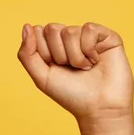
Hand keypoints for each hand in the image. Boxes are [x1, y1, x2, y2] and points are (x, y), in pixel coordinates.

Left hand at [17, 22, 133, 126]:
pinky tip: (96, 60)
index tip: (54, 68)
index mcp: (52, 47)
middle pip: (52, 29)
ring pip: (69, 31)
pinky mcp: (106, 36)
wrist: (99, 108)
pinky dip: (89, 49)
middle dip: (59, 54)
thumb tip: (27, 26)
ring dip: (75, 56)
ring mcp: (88, 37)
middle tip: (71, 69)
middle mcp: (70, 39)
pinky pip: (88, 28)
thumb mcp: (41, 77)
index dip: (44, 52)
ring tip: (85, 68)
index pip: (38, 32)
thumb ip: (27, 54)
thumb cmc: (71, 95)